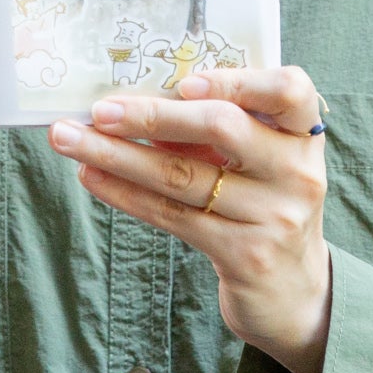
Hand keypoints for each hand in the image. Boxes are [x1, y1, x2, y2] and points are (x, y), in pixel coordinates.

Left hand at [46, 65, 331, 372]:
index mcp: (302, 135)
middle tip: (99, 110)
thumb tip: (136, 98)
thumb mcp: (259, 161)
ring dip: (118, 155)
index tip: (184, 81)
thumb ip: (216, 128)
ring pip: (182, 176)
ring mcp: (274, 216)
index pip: (289, 90)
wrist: (293, 292)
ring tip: (69, 139)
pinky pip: (171, 215)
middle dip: (152, 116)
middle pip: (222, 128)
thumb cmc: (264, 205)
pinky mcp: (244, 254)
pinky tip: (91, 176)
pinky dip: (125, 193)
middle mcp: (296, 172)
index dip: (238, 80)